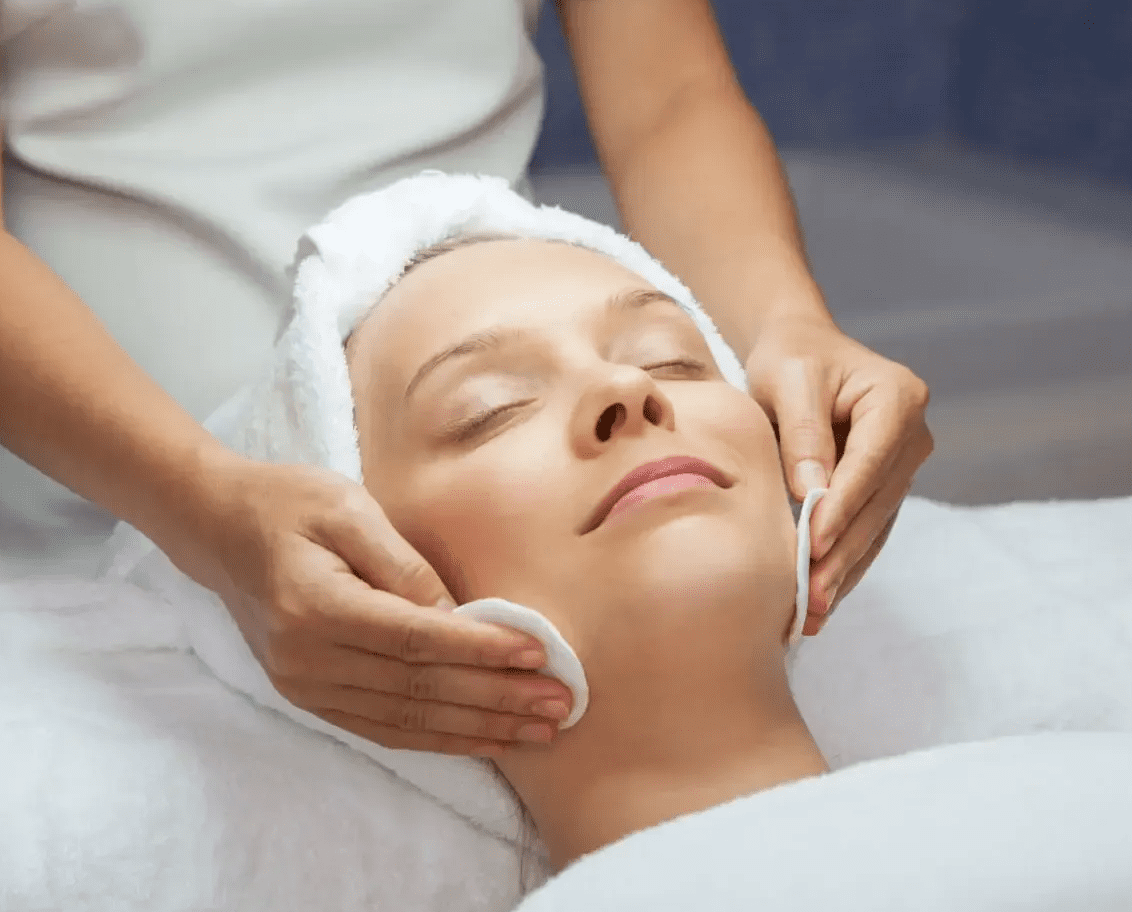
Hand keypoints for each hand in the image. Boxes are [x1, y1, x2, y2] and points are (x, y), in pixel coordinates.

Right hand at [167, 452, 573, 756]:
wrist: (218, 529)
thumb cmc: (289, 504)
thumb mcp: (348, 508)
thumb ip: (403, 564)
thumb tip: (459, 615)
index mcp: (316, 607)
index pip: (415, 639)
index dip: (480, 650)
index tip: (539, 654)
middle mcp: (306, 659)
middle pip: (418, 688)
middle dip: (495, 699)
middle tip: (559, 705)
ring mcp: (303, 685)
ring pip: (406, 718)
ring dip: (477, 728)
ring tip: (538, 731)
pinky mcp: (309, 696)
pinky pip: (382, 727)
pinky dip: (437, 737)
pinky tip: (484, 740)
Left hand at [746, 315, 932, 634]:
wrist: (801, 351)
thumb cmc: (792, 359)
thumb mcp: (788, 380)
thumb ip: (803, 433)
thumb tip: (811, 492)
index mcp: (897, 398)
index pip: (869, 462)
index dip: (842, 508)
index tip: (813, 546)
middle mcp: (912, 435)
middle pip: (876, 504)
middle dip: (842, 553)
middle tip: (810, 597)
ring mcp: (903, 464)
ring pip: (875, 526)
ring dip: (845, 571)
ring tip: (812, 613)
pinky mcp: (884, 487)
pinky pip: (867, 530)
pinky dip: (845, 564)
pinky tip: (823, 598)